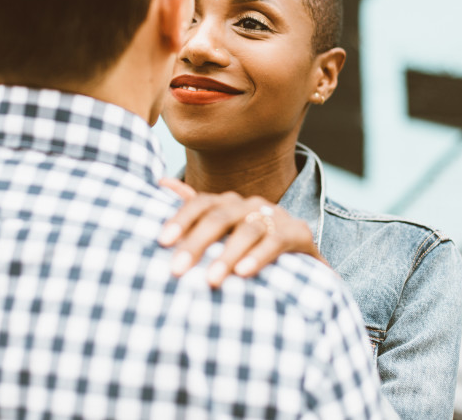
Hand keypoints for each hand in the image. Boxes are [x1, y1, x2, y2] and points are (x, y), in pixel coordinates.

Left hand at [157, 178, 327, 287]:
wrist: (300, 257)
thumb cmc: (248, 247)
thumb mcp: (221, 231)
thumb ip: (193, 210)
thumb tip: (161, 182)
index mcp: (227, 203)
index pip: (199, 203)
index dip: (180, 220)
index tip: (162, 242)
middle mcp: (249, 204)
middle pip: (219, 217)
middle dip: (196, 243)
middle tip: (177, 270)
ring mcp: (275, 215)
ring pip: (247, 230)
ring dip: (227, 255)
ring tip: (210, 280)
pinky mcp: (298, 232)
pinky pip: (276, 241)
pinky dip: (259, 256)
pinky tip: (243, 273)